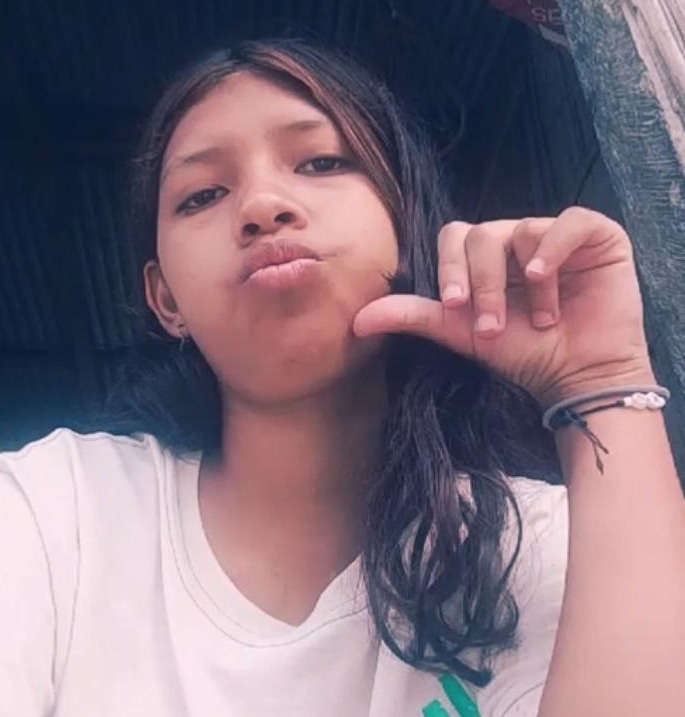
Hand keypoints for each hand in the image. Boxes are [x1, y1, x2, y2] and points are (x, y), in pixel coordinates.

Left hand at [353, 207, 653, 406]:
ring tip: (541, 320)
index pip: (455, 238)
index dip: (451, 269)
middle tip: (492, 326)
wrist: (577, 375)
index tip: (454, 307)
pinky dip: (553, 247)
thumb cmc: (521, 352)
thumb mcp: (460, 332)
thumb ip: (412, 316)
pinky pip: (569, 222)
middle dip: (483, 285)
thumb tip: (356, 321)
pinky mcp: (596, 236)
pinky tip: (544, 277)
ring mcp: (555, 235)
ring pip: (522, 230)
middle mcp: (516, 240)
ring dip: (524, 285)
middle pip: (482, 235)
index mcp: (484, 258)